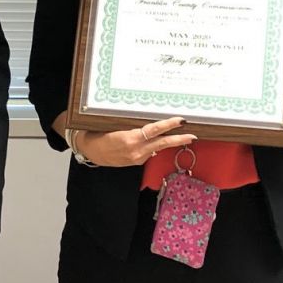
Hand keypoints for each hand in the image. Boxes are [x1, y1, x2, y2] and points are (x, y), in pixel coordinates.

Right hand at [69, 116, 194, 167]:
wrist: (88, 149)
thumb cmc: (98, 133)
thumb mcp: (114, 125)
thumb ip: (132, 125)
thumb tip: (149, 120)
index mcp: (130, 139)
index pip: (154, 130)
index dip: (169, 125)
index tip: (180, 121)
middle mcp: (136, 150)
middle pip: (162, 143)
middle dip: (179, 139)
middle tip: (193, 135)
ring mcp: (136, 158)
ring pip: (157, 148)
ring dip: (168, 142)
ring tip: (183, 137)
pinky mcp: (135, 162)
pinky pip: (149, 152)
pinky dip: (155, 146)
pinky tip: (158, 141)